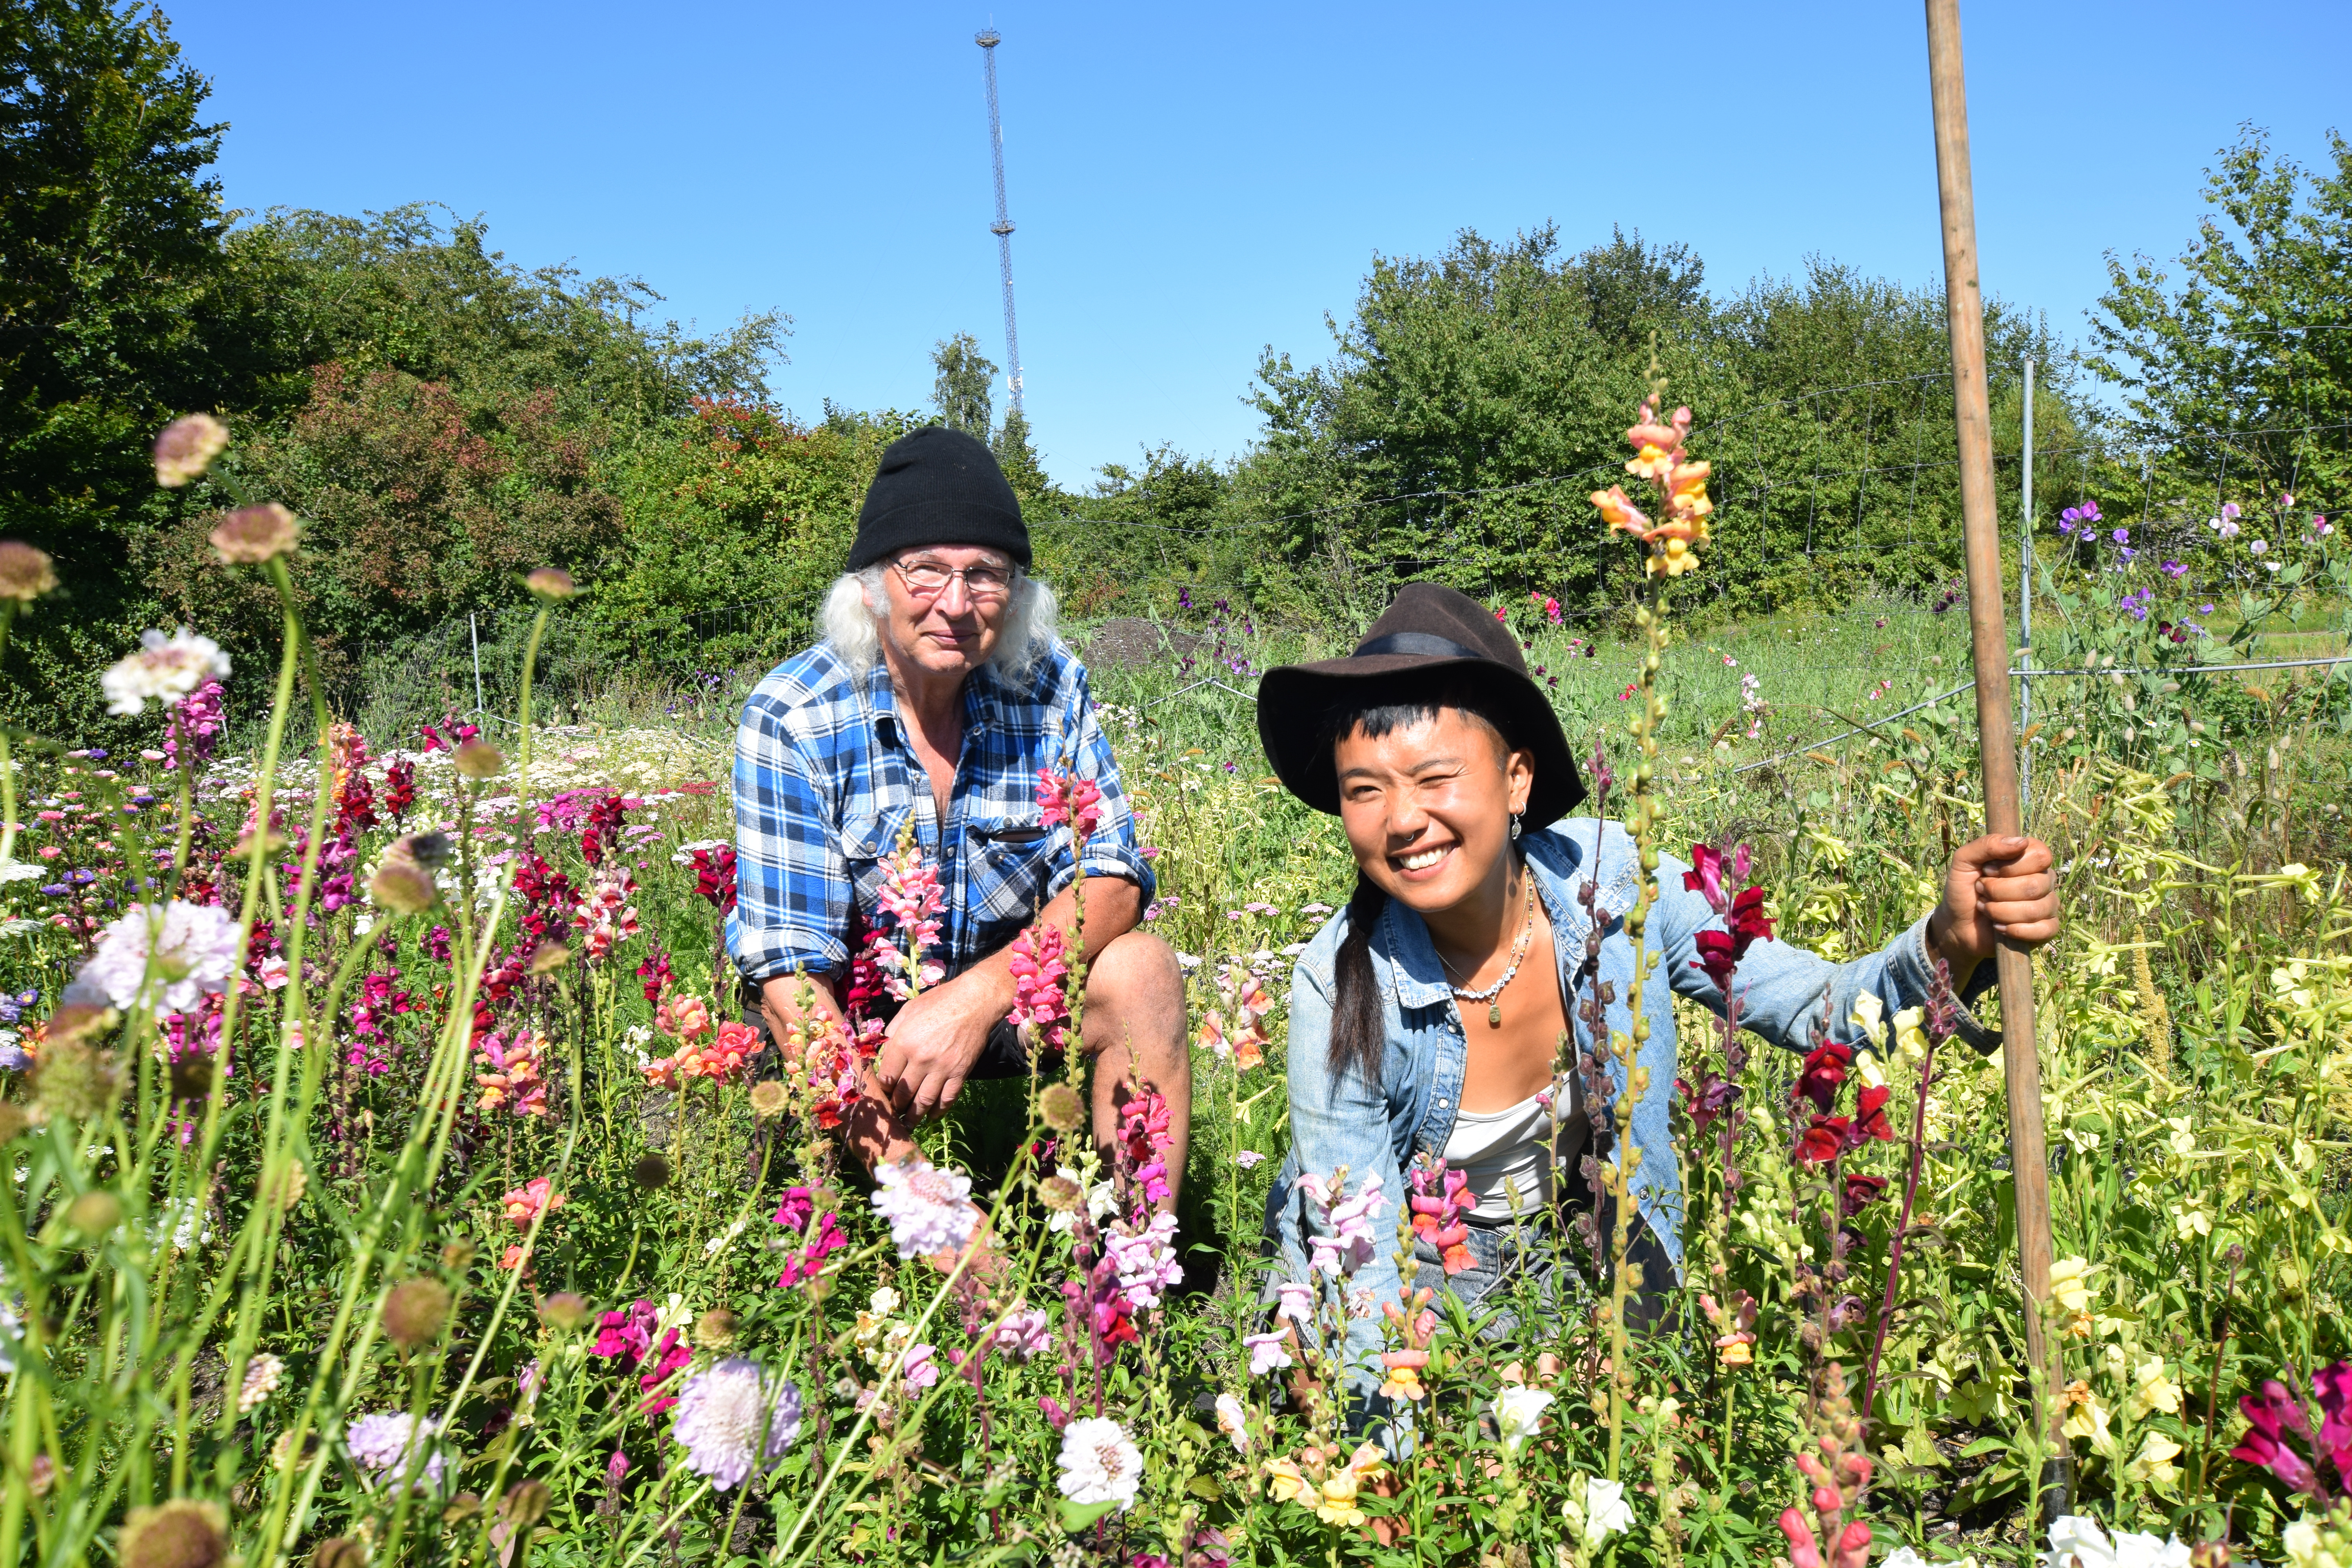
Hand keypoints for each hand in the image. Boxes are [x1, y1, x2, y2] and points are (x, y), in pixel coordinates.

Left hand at [871, 975, 1000, 1119]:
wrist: (975, 1001)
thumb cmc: (939, 1002)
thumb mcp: (908, 1010)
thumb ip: (893, 1032)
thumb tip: (884, 1052)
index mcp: (904, 1042)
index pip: (886, 1076)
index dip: (882, 1089)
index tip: (882, 1094)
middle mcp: (921, 1059)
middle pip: (902, 1092)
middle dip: (895, 1106)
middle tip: (892, 1112)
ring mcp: (942, 1068)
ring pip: (923, 1101)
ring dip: (913, 1116)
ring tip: (907, 1123)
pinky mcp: (960, 1073)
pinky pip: (947, 1099)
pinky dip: (938, 1111)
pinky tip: (931, 1116)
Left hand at [1929, 834, 2059, 984]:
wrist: (1956, 924)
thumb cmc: (1963, 889)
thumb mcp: (1964, 861)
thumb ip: (1987, 845)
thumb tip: (2022, 842)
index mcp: (2029, 858)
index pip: (2040, 855)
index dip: (2009, 866)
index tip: (1987, 871)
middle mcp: (2043, 879)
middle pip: (2035, 885)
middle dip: (1997, 891)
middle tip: (1981, 891)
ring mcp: (2047, 905)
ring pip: (2035, 909)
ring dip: (1999, 911)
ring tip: (1985, 908)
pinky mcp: (2046, 929)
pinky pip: (2044, 930)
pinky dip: (2013, 930)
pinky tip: (1999, 927)